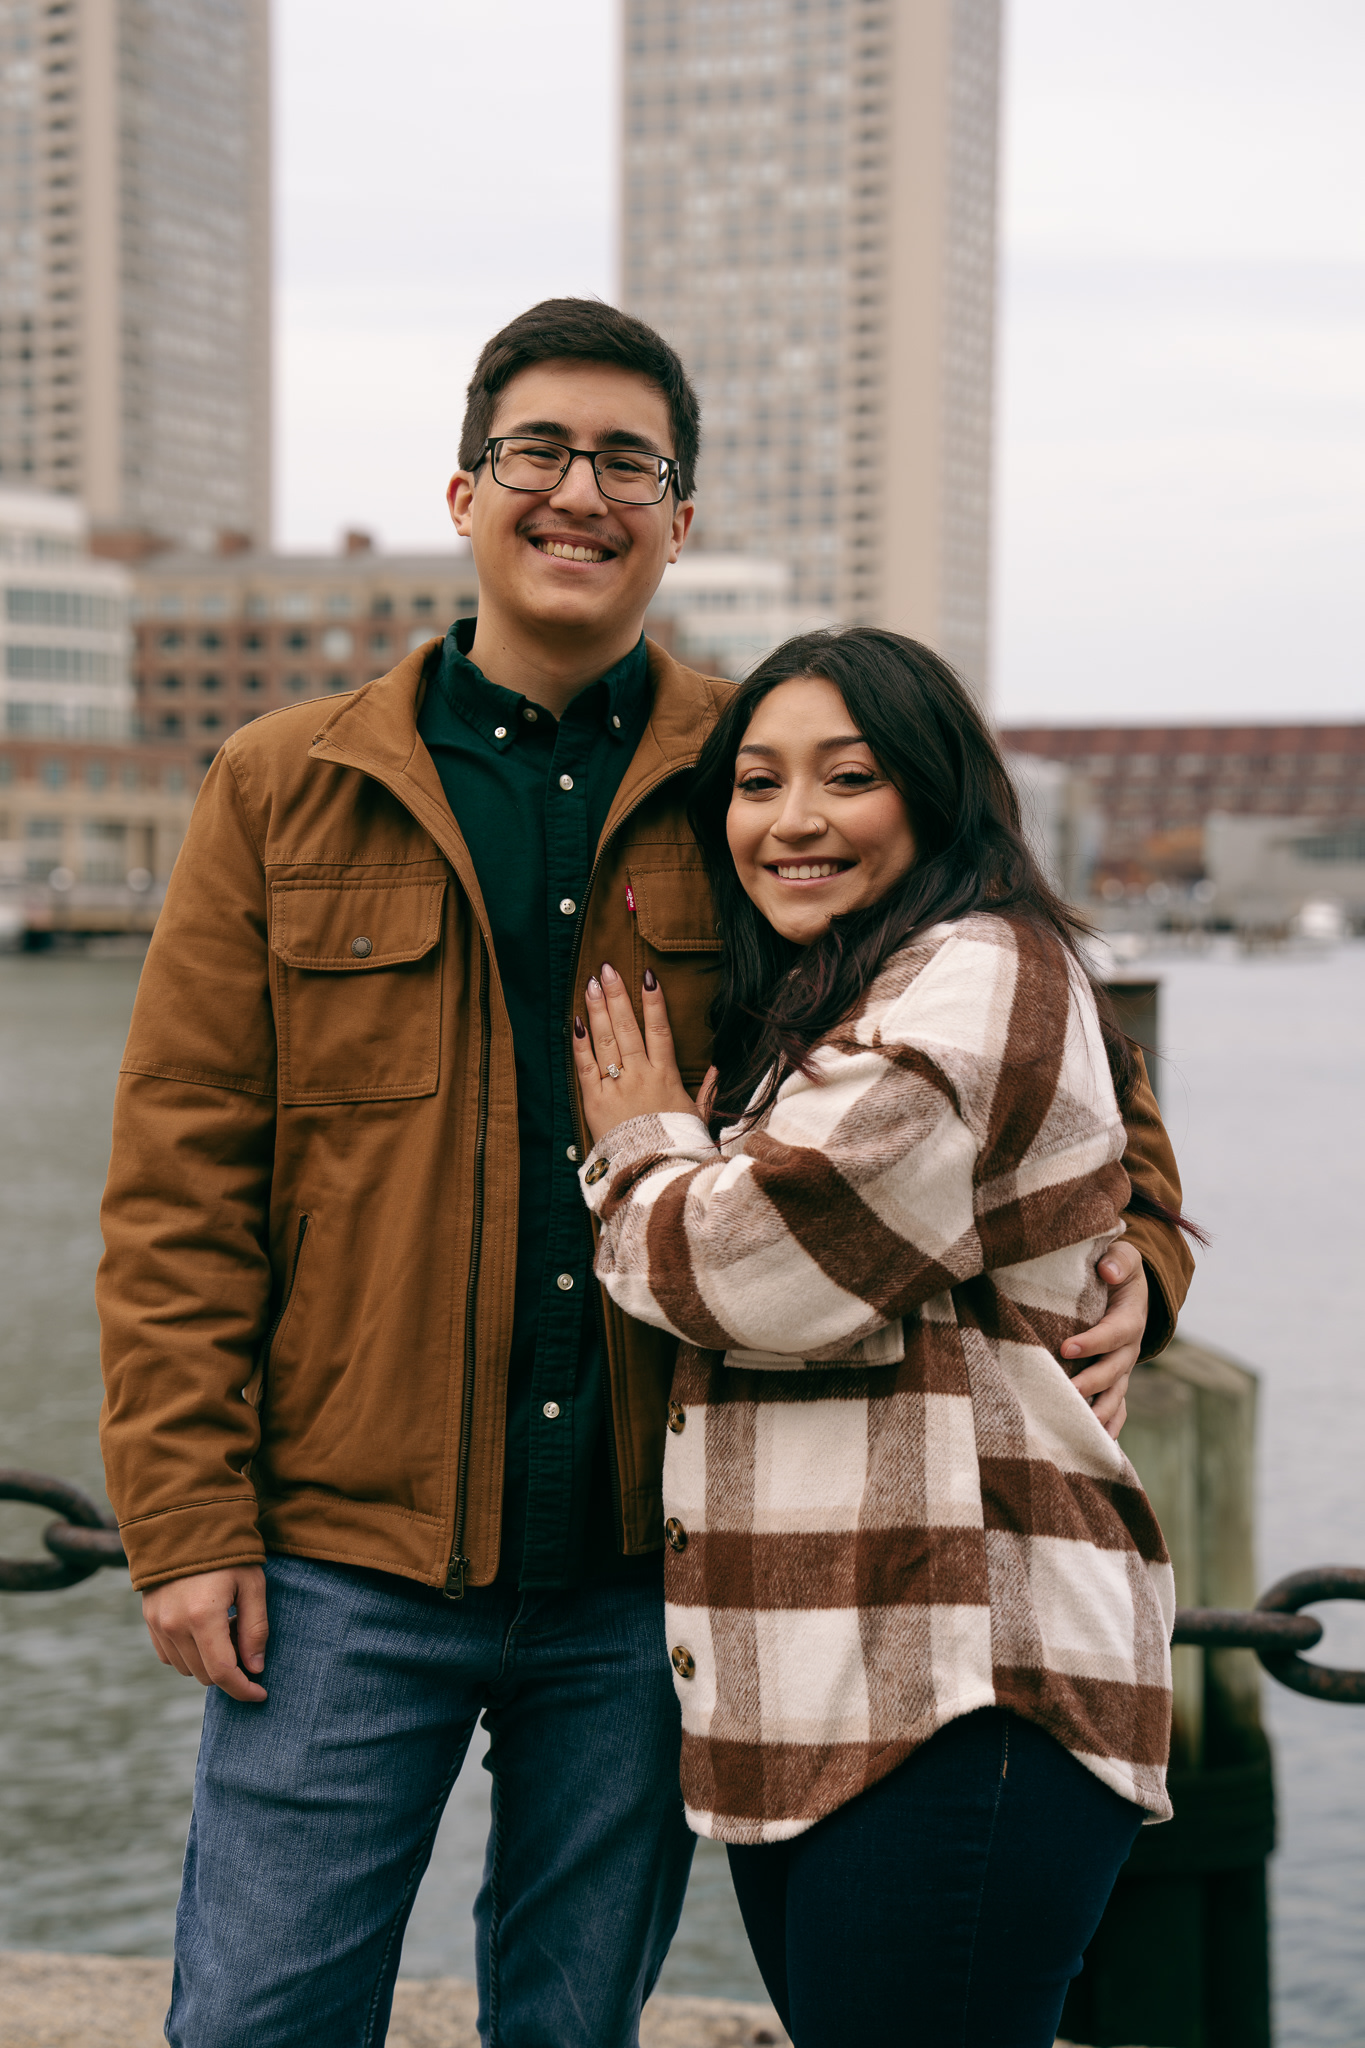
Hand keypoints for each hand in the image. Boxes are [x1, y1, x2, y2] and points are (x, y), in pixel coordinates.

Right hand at [142, 1564, 268, 1703]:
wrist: (185, 1524)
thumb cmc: (227, 1552)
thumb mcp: (252, 1585)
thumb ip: (255, 1628)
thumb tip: (255, 1668)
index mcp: (203, 1616)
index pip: (222, 1672)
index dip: (243, 1689)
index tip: (261, 1693)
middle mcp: (174, 1625)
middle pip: (204, 1675)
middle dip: (229, 1672)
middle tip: (246, 1643)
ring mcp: (157, 1624)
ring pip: (186, 1668)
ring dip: (208, 1662)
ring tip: (225, 1629)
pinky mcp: (149, 1620)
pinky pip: (169, 1656)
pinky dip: (189, 1654)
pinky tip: (204, 1630)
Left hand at [574, 964, 701, 1144]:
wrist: (654, 1173)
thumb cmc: (678, 1146)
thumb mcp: (699, 1117)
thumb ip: (708, 1091)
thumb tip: (719, 1069)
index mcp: (666, 1076)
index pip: (660, 1030)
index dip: (654, 1002)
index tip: (647, 976)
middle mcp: (640, 1075)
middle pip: (627, 1027)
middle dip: (617, 996)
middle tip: (607, 969)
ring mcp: (616, 1086)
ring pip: (605, 1040)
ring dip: (597, 1010)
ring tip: (592, 984)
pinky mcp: (595, 1101)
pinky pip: (585, 1067)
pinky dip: (580, 1043)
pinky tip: (576, 1021)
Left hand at [1061, 1239, 1148, 1438]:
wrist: (1128, 1287)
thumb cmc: (1116, 1269)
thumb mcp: (1124, 1256)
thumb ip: (1118, 1261)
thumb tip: (1108, 1271)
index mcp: (1130, 1318)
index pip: (1114, 1333)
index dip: (1093, 1342)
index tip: (1065, 1348)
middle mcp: (1129, 1348)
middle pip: (1115, 1370)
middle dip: (1091, 1383)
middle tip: (1067, 1392)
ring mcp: (1123, 1367)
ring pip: (1116, 1394)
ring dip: (1100, 1413)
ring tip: (1082, 1428)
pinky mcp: (1115, 1380)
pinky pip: (1116, 1407)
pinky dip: (1109, 1426)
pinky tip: (1096, 1445)